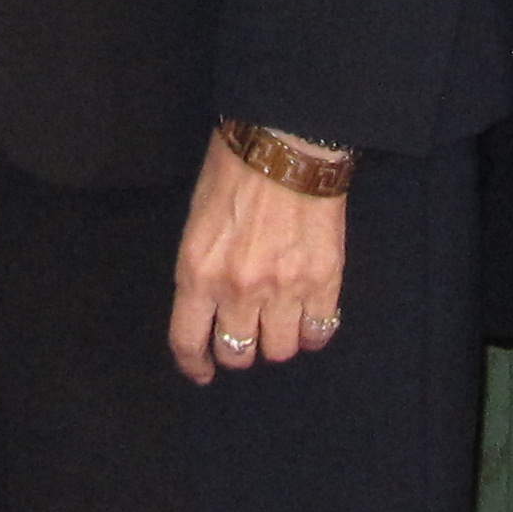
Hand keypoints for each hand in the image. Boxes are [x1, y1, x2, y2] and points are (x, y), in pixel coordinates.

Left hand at [168, 128, 347, 383]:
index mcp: (198, 272)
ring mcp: (284, 289)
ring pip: (281, 350)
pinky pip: (319, 332)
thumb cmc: (233, 171)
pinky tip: (309, 317)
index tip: (202, 370)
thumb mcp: (197, 222)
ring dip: (278, 340)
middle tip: (245, 334)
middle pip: (238, 354)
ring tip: (280, 322)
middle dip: (238, 350)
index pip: (188, 342)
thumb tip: (209, 306)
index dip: (195, 364)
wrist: (286, 141)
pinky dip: (314, 332)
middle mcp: (239, 289)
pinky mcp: (324, 281)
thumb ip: (201, 270)